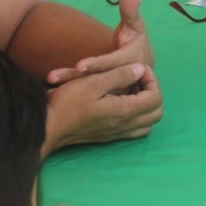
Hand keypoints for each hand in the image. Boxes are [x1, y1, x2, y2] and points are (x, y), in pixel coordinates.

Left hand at [45, 0, 153, 87]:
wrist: (139, 66)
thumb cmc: (134, 41)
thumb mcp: (135, 25)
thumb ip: (130, 10)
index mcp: (133, 63)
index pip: (113, 64)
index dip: (97, 64)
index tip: (79, 65)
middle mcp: (124, 79)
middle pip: (97, 80)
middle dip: (74, 79)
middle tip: (52, 77)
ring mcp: (114, 90)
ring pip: (90, 90)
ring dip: (68, 88)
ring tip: (47, 85)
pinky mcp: (104, 96)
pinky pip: (87, 95)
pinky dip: (71, 95)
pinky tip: (51, 94)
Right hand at [45, 62, 162, 148]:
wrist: (48, 127)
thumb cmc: (68, 102)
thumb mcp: (93, 82)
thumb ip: (120, 75)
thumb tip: (140, 69)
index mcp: (125, 111)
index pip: (155, 97)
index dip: (151, 79)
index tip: (137, 68)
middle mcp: (125, 125)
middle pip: (156, 112)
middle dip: (152, 92)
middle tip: (138, 79)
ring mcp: (118, 133)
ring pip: (148, 123)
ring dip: (146, 105)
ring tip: (131, 90)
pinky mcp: (110, 137)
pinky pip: (135, 130)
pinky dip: (137, 116)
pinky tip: (122, 103)